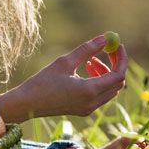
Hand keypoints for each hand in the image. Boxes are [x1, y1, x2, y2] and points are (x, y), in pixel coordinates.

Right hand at [0, 35, 127, 122]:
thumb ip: (87, 50)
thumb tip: (105, 38)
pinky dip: (99, 81)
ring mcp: (89, 109)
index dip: (121, 59)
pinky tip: (86, 69)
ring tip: (90, 60)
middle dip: (115, 65)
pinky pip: (101, 95)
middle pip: (117, 83)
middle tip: (108, 50)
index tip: (117, 45)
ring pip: (110, 89)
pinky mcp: (84, 110)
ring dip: (106, 73)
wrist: (27, 104)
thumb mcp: (65, 62)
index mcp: (89, 91)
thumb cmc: (43, 81)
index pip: (118, 75)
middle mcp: (93, 103)